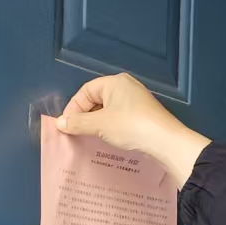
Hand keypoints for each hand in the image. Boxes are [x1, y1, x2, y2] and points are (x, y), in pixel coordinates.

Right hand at [57, 73, 210, 186]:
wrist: (165, 141)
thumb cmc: (131, 127)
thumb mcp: (100, 125)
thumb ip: (77, 123)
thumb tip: (60, 123)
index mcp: (115, 82)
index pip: (86, 91)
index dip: (73, 108)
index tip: (67, 125)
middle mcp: (126, 87)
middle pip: (97, 99)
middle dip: (84, 116)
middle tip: (76, 132)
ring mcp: (136, 100)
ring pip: (108, 110)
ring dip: (96, 123)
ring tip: (89, 138)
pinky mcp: (143, 114)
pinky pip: (119, 117)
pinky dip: (110, 127)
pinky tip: (107, 139)